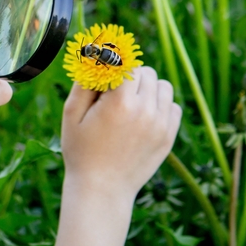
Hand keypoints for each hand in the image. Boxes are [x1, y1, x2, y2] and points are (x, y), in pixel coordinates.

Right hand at [61, 66, 181, 199]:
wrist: (101, 190)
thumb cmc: (81, 151)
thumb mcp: (72, 114)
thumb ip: (85, 81)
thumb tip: (95, 55)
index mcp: (119, 103)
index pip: (128, 64)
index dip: (115, 67)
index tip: (107, 75)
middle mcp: (145, 111)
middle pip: (147, 72)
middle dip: (131, 77)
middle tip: (115, 94)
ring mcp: (160, 124)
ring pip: (164, 86)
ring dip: (149, 88)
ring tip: (131, 103)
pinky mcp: (168, 137)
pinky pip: (173, 106)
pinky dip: (160, 105)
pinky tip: (143, 116)